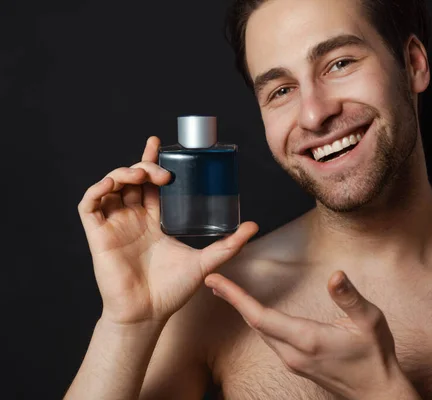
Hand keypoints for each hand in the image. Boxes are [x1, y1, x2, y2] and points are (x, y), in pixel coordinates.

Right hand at [78, 136, 258, 325]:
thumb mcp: (205, 262)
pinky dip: (97, 189)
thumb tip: (254, 225)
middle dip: (143, 165)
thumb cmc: (172, 290)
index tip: (160, 143)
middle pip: (132, 180)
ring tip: (139, 174)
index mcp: (154, 221)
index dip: (152, 161)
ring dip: (122, 173)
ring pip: (110, 187)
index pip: (150, 184)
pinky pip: (89, 205)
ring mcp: (115, 226)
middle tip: (162, 170)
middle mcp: (133, 219)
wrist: (148, 314)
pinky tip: (112, 183)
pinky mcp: (98, 235)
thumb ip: (229, 245)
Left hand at [204, 271, 418, 399]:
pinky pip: (270, 340)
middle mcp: (293, 352)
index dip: (235, 297)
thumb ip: (349, 298)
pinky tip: (257, 313)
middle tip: (214, 280)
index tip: (216, 282)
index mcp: (307, 338)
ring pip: (260, 333)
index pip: (260, 316)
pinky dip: (257, 321)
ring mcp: (293, 361)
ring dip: (243, 311)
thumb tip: (335, 275)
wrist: (377, 392)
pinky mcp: (296, 364)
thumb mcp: (369, 321)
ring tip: (229, 292)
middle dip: (232, 300)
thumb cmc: (374, 355)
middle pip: (254, 324)